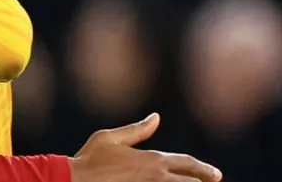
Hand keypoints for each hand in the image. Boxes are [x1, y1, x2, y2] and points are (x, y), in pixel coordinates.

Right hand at [70, 113, 222, 181]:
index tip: (216, 175)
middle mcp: (156, 177)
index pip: (187, 163)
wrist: (76, 180)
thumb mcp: (110, 137)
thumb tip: (156, 117)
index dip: (204, 169)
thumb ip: (137, 129)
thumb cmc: (90, 158)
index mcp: (151, 159)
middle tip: (213, 181)